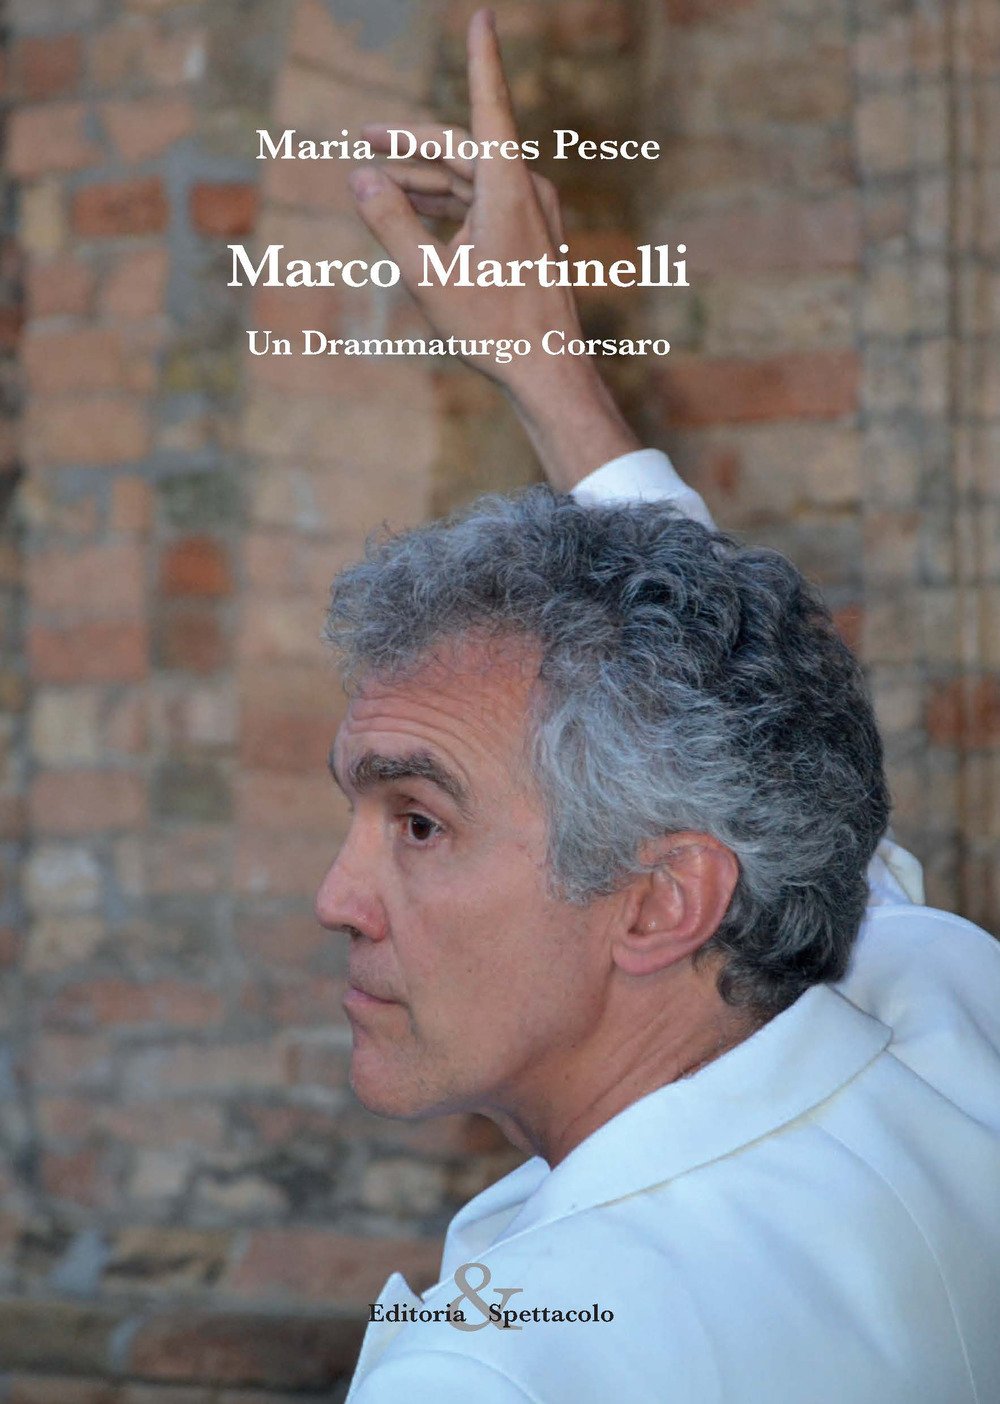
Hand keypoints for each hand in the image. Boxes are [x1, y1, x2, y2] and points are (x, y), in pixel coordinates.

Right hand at [350, 7, 639, 490]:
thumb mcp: (429, 278)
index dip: (481, 58)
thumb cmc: (493, 329)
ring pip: (471, 176)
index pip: (488, 105)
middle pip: (463, 147)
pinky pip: (485, 200)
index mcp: (507, 188)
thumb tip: (360, 178)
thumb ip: (392, 223)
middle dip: (411, 144)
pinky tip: (416, 209)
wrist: (548, 370)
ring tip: (378, 181)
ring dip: (426, 177)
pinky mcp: (533, 231)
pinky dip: (450, 201)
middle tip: (364, 139)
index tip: (482, 16)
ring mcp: (534, 210)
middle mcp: (527, 189)